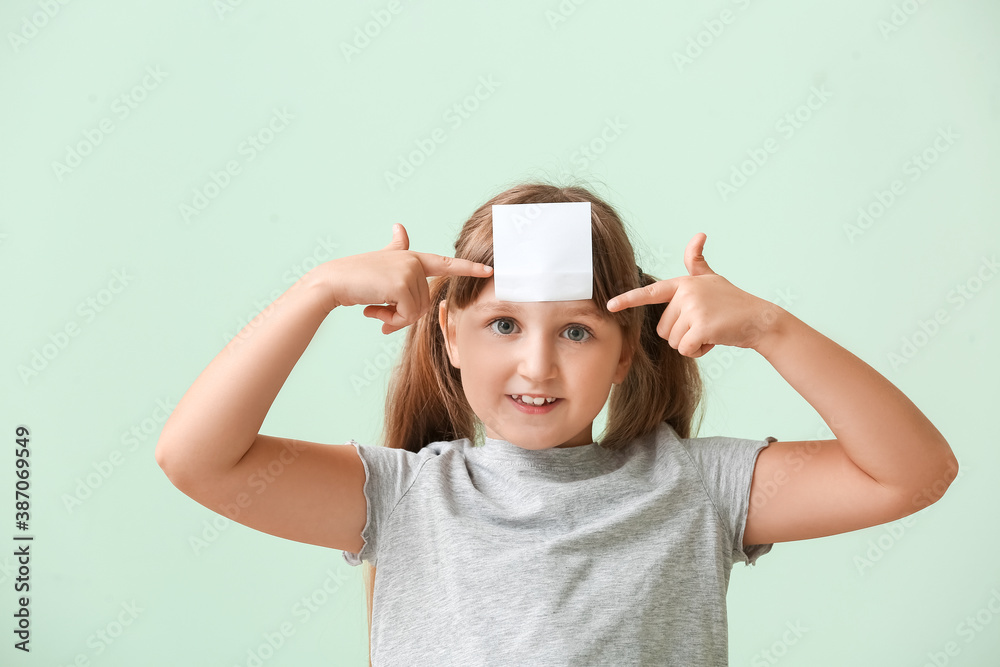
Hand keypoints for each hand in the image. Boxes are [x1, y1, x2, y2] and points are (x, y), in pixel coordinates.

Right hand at [325, 224, 493, 333]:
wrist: (332, 282)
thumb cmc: (355, 277)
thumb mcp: (380, 259)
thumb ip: (395, 248)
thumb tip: (400, 226)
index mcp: (412, 257)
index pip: (446, 263)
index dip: (468, 268)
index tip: (489, 271)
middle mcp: (413, 261)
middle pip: (424, 303)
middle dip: (403, 316)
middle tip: (380, 312)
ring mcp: (408, 271)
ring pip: (416, 312)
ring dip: (394, 319)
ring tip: (375, 308)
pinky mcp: (401, 285)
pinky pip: (406, 316)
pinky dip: (390, 321)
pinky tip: (372, 311)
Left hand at [606, 233, 780, 356]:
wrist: (759, 319)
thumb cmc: (732, 302)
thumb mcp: (712, 279)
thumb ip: (697, 261)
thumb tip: (699, 233)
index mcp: (683, 283)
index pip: (650, 292)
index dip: (628, 300)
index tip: (610, 305)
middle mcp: (686, 293)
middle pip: (663, 329)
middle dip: (681, 334)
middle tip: (704, 324)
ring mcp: (694, 308)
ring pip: (674, 341)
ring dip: (691, 344)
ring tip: (711, 330)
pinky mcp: (703, 326)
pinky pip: (686, 349)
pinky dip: (699, 352)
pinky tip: (714, 340)